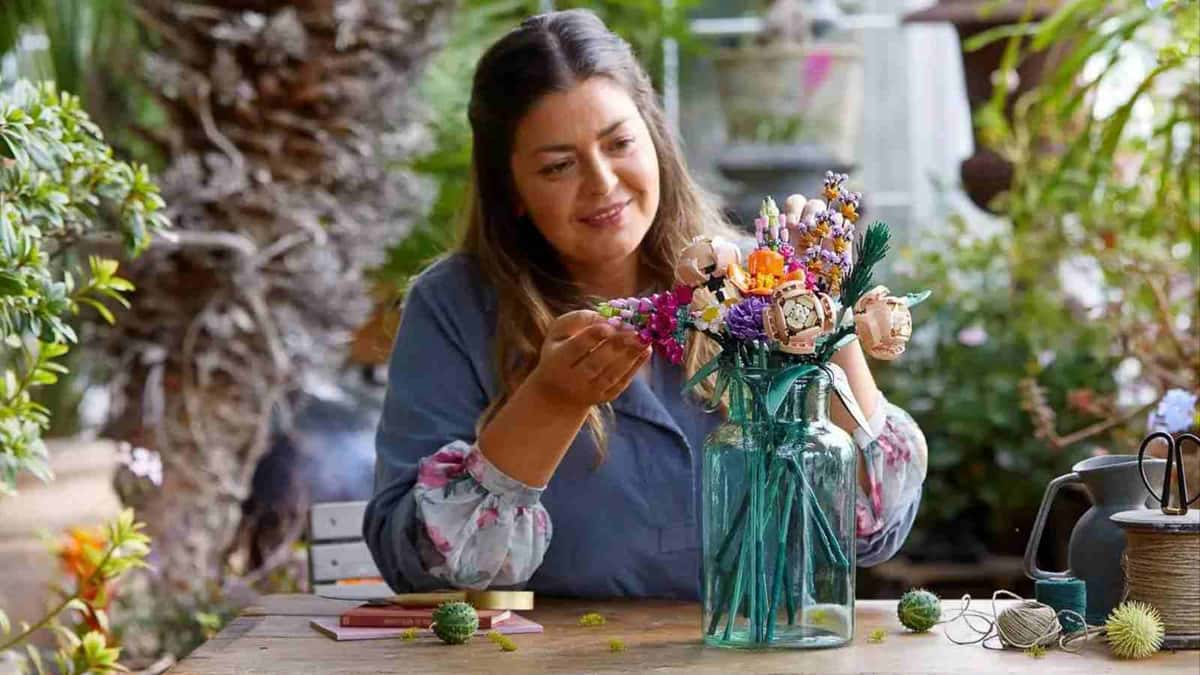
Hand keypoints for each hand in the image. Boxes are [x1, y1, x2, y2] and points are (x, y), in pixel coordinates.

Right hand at [526, 310, 651, 407]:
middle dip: (616, 346)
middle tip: (635, 330)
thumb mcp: (560, 331)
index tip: (610, 325)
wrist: (559, 391)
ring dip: (630, 356)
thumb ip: (579, 319)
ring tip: (645, 338)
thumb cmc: (561, 350)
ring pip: (611, 374)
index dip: (593, 336)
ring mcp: (589, 392)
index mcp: (557, 360)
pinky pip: (621, 383)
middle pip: (596, 363)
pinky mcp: (604, 398)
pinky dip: (635, 366)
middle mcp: (571, 380)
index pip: (576, 347)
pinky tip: (646, 350)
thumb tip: (608, 318)